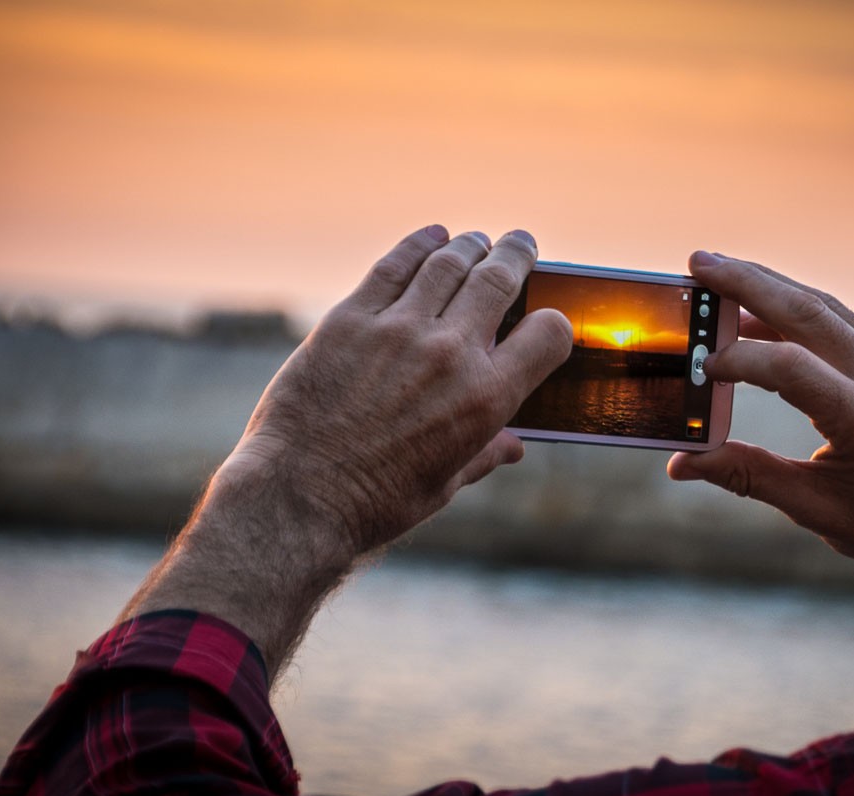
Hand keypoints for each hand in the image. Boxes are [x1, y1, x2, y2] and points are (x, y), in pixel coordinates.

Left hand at [121, 226, 571, 677]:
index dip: (554, 321)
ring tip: (477, 241)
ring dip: (470, 246)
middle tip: (521, 243)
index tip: (546, 316)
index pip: (548, 334)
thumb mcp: (445, 482)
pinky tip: (431, 237)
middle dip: (517, 255)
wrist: (299, 498)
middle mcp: (450, 355)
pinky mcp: (349, 320)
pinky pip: (393, 267)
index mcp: (486, 399)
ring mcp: (397, 331)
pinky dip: (418, 245)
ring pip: (448, 263)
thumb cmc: (377, 502)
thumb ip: (484, 453)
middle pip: (499, 280)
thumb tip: (513, 445)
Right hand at [668, 252, 853, 584]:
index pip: (791, 368)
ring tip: (718, 272)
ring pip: (824, 306)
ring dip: (768, 285)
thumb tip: (682, 463)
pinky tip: (758, 312)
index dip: (739, 359)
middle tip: (697, 264)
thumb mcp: (817, 509)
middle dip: (746, 282)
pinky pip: (841, 320)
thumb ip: (749, 477)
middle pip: (807, 310)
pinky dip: (794, 308)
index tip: (701, 368)